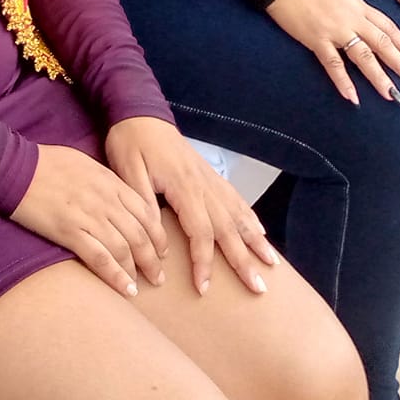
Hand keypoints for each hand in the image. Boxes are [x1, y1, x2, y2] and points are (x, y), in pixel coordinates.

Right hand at [9, 143, 165, 297]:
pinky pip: (100, 259)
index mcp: (110, 182)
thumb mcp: (84, 164)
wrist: (14, 167)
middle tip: (158, 277)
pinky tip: (125, 289)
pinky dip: (116, 276)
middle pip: (140, 235)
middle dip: (153, 259)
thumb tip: (118, 198)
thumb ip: (105, 182)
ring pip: (124, 249)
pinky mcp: (70, 232)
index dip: (158, 236)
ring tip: (142, 286)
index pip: (146, 213)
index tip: (161, 251)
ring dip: (137, 271)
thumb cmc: (46, 163)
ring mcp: (89, 217)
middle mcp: (105, 200)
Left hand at [103, 117, 280, 297]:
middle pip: (228, 228)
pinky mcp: (209, 174)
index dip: (204, 262)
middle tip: (259, 288)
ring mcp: (210, 179)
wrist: (138, 111)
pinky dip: (250, 217)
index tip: (203, 288)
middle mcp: (204, 184)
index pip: (200, 233)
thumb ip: (144, 203)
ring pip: (238, 214)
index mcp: (184, 186)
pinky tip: (260, 231)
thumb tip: (159, 241)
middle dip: (244, 260)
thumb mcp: (127, 172)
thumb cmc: (129, 142)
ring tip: (272, 264)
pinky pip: (235, 199)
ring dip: (256, 240)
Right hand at [264, 0, 399, 104]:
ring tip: (394, 96)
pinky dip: (343, 81)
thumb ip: (353, 6)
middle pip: (384, 44)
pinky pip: (333, 63)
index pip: (389, 29)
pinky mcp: (316, 39)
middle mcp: (353, 19)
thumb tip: (362, 20)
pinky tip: (352, 97)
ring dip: (380, 78)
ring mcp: (335, 30)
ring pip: (364, 56)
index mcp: (359, 6)